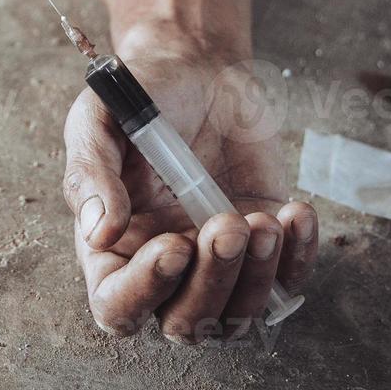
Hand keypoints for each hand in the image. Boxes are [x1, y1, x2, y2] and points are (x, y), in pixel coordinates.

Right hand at [61, 49, 315, 343]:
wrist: (196, 66)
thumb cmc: (140, 94)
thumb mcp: (98, 120)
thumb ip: (91, 174)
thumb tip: (100, 232)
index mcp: (111, 247)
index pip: (116, 305)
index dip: (143, 292)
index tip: (174, 246)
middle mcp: (163, 268)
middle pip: (185, 323)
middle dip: (213, 284)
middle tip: (227, 223)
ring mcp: (217, 262)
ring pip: (239, 316)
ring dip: (257, 277)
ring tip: (266, 218)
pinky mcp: (264, 246)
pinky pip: (287, 282)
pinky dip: (298, 258)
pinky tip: (295, 213)